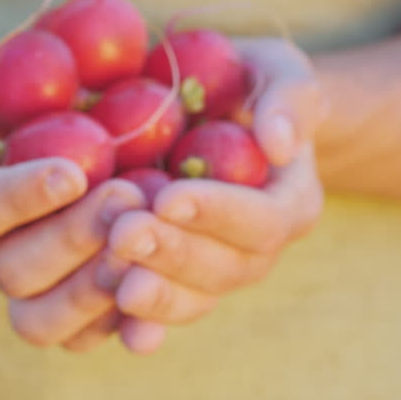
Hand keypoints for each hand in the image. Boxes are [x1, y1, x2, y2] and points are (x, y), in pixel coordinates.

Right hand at [0, 35, 147, 351]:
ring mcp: (29, 289)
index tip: (74, 169)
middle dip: (73, 240)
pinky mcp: (74, 308)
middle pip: (15, 273)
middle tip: (127, 198)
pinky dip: (124, 323)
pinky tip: (163, 287)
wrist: (35, 129)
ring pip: (46, 321)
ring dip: (96, 290)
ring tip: (145, 241)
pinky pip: (89, 336)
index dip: (20, 198)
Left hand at [107, 37, 329, 353]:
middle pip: (223, 270)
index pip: (262, 222)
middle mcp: (254, 252)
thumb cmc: (246, 83)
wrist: (211, 115)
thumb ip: (290, 99)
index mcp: (288, 204)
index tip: (170, 196)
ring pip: (190, 301)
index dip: (217, 213)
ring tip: (110, 273)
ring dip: (152, 293)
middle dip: (173, 254)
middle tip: (125, 232)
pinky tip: (116, 329)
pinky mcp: (171, 285)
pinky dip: (136, 326)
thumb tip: (279, 143)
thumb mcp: (278, 71)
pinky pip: (157, 317)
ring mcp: (211, 275)